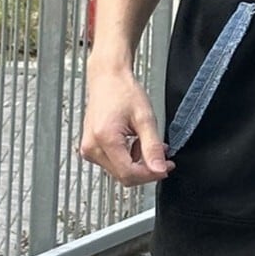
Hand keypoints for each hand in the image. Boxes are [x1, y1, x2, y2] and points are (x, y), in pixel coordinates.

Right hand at [79, 67, 174, 186]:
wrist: (107, 79)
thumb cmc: (123, 92)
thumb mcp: (145, 118)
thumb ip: (152, 146)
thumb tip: (159, 169)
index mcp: (104, 139)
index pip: (128, 173)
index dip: (150, 174)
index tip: (166, 168)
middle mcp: (92, 147)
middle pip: (123, 176)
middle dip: (146, 169)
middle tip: (162, 157)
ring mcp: (89, 149)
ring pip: (119, 171)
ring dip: (138, 163)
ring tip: (147, 143)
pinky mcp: (91, 148)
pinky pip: (113, 163)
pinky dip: (128, 158)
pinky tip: (136, 144)